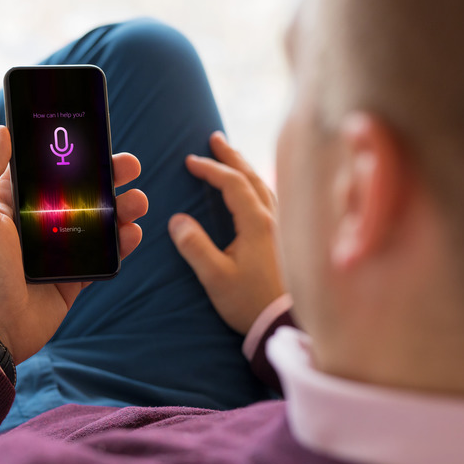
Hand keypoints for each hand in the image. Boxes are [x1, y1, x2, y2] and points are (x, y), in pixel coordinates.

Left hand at [0, 126, 147, 363]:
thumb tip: (2, 131)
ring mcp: (56, 252)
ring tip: (138, 201)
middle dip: (108, 177)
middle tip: (131, 166)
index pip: (46, 171)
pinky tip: (133, 232)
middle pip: (80, 192)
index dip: (72, 154)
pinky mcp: (72, 279)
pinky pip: (103, 256)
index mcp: (10, 205)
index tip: (96, 139)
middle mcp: (35, 225)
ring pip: (98, 222)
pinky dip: (122, 243)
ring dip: (122, 208)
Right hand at [168, 131, 284, 334]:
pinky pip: (271, 199)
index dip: (210, 169)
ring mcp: (284, 227)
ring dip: (246, 168)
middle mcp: (274, 218)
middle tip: (215, 139)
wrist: (286, 324)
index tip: (189, 161)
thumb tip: (177, 220)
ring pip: (265, 186)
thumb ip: (194, 247)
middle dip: (232, 157)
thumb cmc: (251, 302)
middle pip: (252, 177)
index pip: (232, 184)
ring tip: (232, 158)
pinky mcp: (287, 239)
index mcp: (256, 223)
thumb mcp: (216, 277)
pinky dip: (256, 185)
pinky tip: (253, 191)